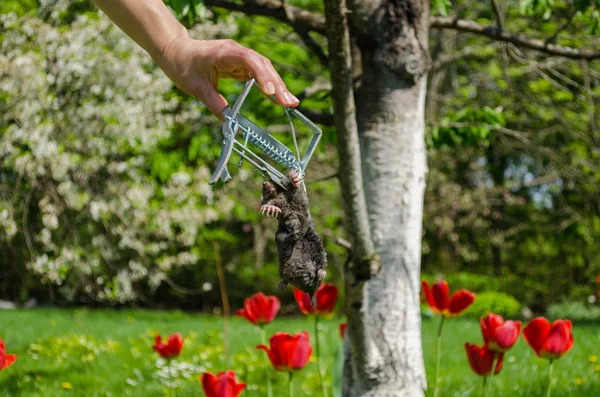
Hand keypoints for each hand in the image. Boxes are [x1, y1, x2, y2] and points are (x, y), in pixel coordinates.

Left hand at [158, 35, 299, 119]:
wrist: (176, 51)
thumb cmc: (183, 65)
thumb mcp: (195, 87)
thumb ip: (213, 102)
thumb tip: (228, 120)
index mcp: (225, 52)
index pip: (249, 60)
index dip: (262, 75)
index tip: (271, 91)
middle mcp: (236, 52)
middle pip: (262, 65)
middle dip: (277, 84)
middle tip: (290, 103)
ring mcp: (240, 58)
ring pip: (264, 70)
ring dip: (277, 86)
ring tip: (290, 103)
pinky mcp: (240, 65)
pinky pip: (258, 74)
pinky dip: (268, 86)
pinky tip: (278, 98)